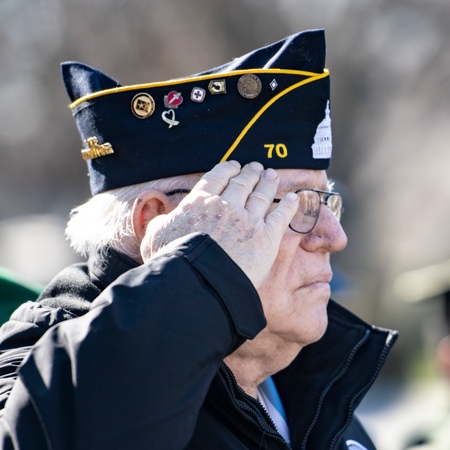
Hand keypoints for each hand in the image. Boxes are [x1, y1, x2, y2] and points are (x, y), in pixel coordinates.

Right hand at [141, 161, 299, 288]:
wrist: (198, 283)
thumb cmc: (173, 263)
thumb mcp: (154, 238)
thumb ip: (160, 223)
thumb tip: (161, 219)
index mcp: (199, 203)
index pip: (217, 178)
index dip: (228, 170)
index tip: (234, 166)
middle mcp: (225, 206)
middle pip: (242, 183)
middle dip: (250, 174)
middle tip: (257, 168)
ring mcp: (248, 220)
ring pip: (262, 195)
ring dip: (268, 183)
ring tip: (272, 176)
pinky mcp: (266, 237)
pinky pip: (281, 216)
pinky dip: (289, 205)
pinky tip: (294, 198)